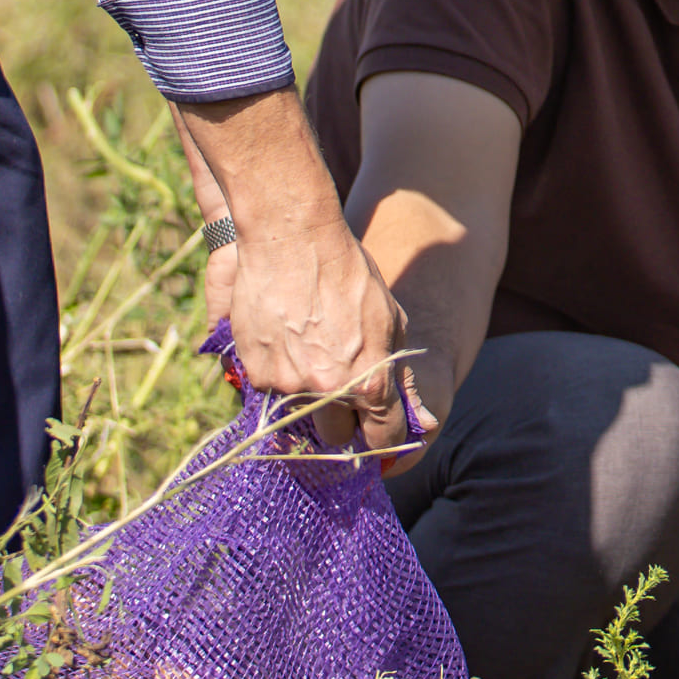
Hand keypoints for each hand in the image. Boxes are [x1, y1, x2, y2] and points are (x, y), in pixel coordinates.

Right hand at [211, 215, 412, 458]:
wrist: (291, 240)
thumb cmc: (349, 275)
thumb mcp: (391, 321)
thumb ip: (401, 376)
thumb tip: (423, 420)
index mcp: (368, 384)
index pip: (382, 438)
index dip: (384, 437)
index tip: (381, 433)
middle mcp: (326, 393)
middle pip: (337, 437)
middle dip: (344, 420)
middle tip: (343, 390)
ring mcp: (286, 386)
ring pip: (301, 415)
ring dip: (309, 397)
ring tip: (313, 354)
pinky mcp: (255, 374)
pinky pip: (271, 393)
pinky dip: (281, 376)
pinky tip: (288, 342)